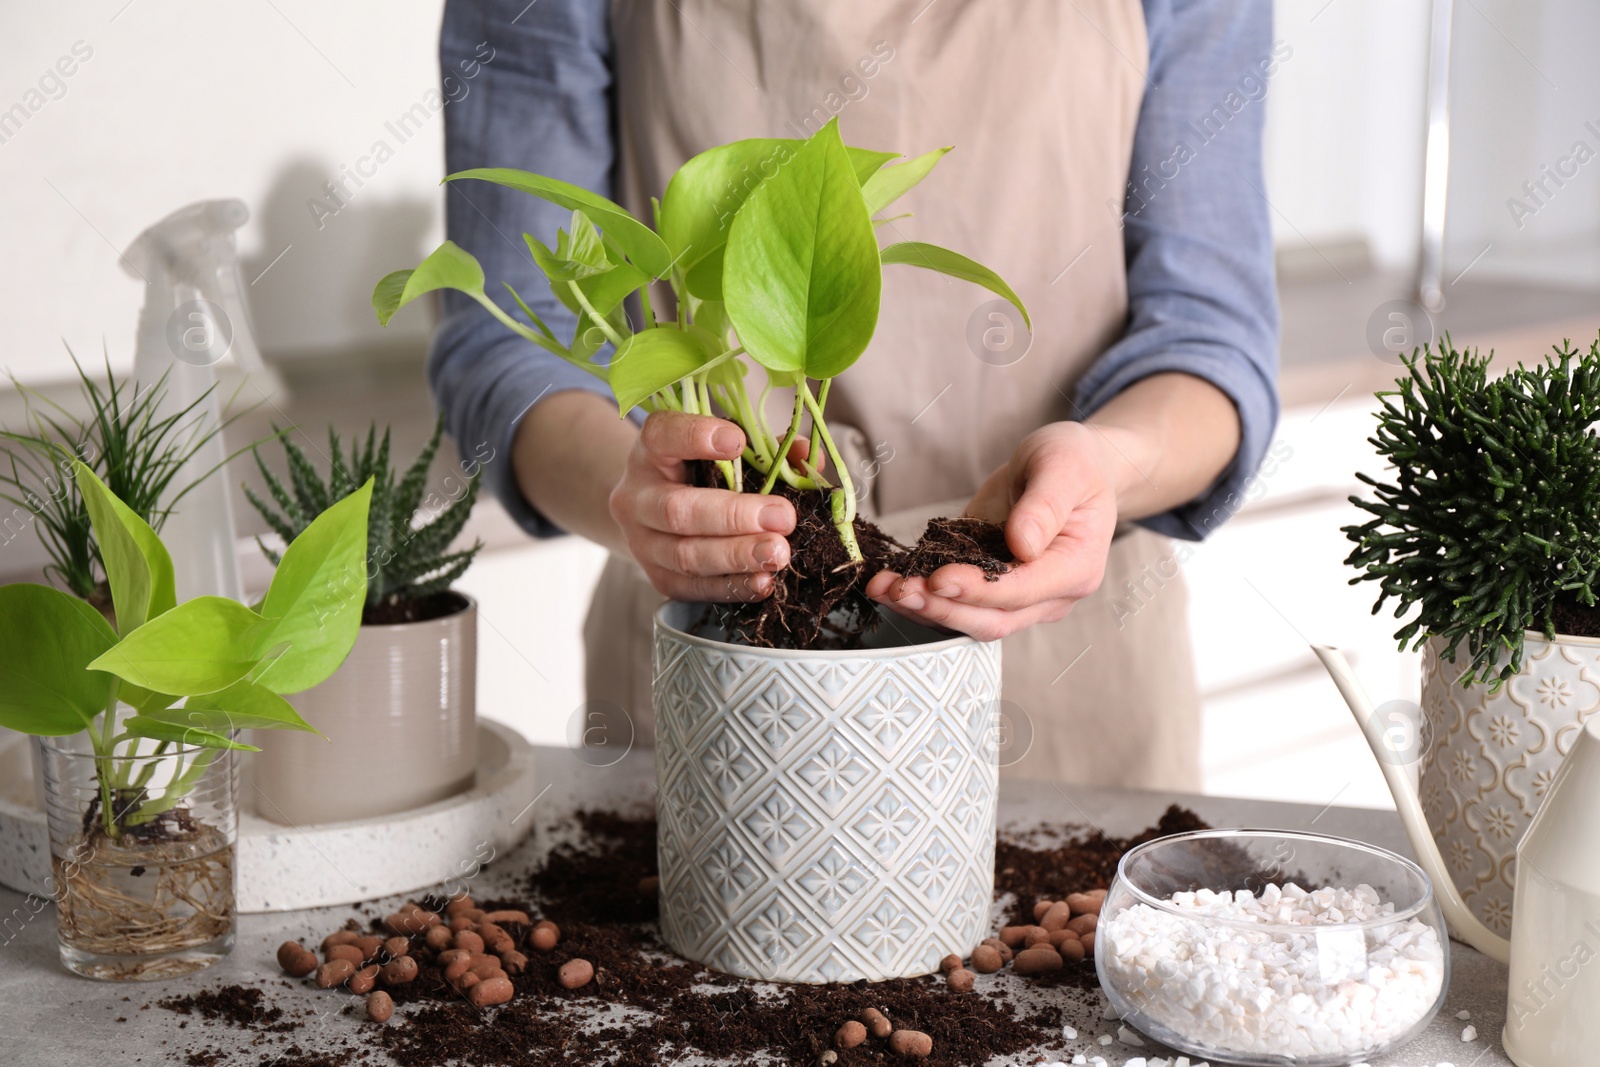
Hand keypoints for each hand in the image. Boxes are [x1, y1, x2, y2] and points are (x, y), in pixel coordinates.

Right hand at [609, 411, 796, 601]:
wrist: (656, 513)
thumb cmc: (700, 471)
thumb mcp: (723, 448)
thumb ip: (763, 448)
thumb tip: (803, 455)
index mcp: (650, 450)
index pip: (661, 435)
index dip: (695, 437)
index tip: (737, 441)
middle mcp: (637, 496)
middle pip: (676, 510)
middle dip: (734, 516)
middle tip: (782, 518)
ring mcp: (642, 542)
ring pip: (685, 556)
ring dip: (737, 557)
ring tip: (778, 554)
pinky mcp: (657, 577)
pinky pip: (692, 588)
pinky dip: (732, 586)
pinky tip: (764, 581)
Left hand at [866, 422, 1120, 639]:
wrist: (1071, 470)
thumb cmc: (1073, 463)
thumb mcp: (1063, 467)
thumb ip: (1044, 505)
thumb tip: (1021, 544)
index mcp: (1074, 569)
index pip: (1022, 591)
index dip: (978, 590)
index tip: (939, 577)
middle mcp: (1048, 596)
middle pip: (992, 620)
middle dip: (941, 608)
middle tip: (898, 589)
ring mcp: (1018, 598)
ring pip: (968, 619)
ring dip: (922, 608)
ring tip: (881, 586)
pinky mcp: (989, 588)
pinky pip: (954, 602)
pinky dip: (921, 596)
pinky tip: (889, 581)